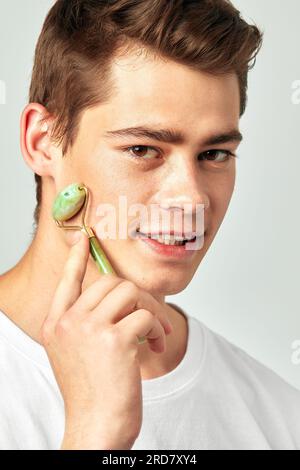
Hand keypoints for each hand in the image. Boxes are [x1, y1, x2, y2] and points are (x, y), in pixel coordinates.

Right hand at [40, 231, 172, 449]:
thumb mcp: (77, 352)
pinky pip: (146, 316)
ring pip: (131, 292)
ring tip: (157, 333)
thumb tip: (118, 296)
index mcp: (56, 324)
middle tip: (153, 319)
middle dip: (140, 297)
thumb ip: (87, 323)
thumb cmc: (93, 392)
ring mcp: (89, 329)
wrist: (96, 428)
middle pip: (111, 282)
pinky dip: (159, 329)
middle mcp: (68, 322)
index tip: (85, 240)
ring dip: (152, 311)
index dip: (77, 259)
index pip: (67, 281)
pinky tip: (157, 347)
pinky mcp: (115, 340)